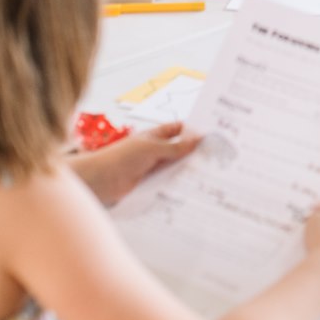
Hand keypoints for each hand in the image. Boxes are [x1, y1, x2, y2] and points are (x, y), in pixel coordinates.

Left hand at [76, 121, 201, 202]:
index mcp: (155, 135)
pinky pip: (168, 183)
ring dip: (187, 171)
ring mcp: (154, 168)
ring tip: (211, 176)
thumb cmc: (123, 157)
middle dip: (195, 153)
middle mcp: (156, 151)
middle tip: (218, 158)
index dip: (193, 131)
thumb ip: (175, 147)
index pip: (179, 129)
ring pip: (176, 168)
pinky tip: (193, 189)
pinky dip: (178, 185)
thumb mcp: (152, 149)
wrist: (101, 181)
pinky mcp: (151, 185)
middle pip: (180, 150)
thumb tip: (197, 140)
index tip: (213, 135)